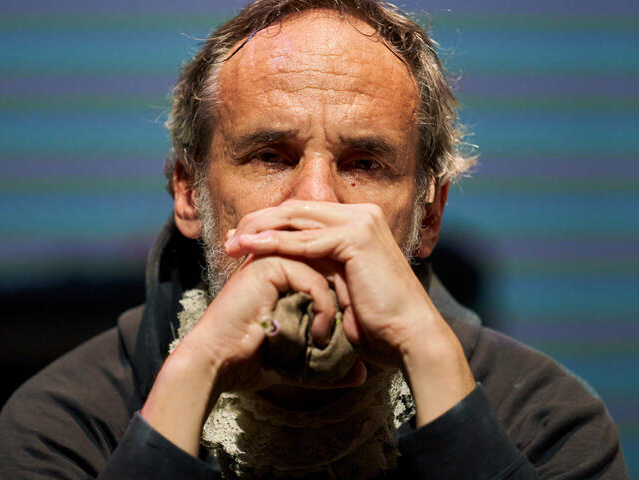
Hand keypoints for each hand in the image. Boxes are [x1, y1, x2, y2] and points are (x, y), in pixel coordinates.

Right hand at [141, 252, 362, 455]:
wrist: (215, 364)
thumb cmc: (249, 363)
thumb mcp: (298, 362)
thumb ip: (329, 363)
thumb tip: (361, 374)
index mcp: (282, 274)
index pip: (330, 273)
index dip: (347, 302)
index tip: (354, 336)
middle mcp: (278, 259)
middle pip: (332, 267)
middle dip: (350, 300)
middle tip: (356, 334)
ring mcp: (272, 258)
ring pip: (326, 271)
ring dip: (340, 305)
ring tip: (338, 336)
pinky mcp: (269, 265)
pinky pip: (312, 279)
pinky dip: (323, 306)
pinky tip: (319, 334)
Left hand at [224, 199, 475, 423]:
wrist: (409, 337)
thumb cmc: (378, 322)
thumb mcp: (342, 285)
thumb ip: (320, 268)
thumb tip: (288, 266)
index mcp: (359, 221)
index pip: (304, 213)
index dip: (269, 223)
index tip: (240, 240)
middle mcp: (361, 214)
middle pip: (296, 208)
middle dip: (258, 222)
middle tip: (229, 239)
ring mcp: (361, 222)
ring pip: (296, 218)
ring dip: (259, 229)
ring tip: (231, 243)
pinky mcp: (357, 238)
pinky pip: (305, 240)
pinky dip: (274, 243)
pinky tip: (250, 248)